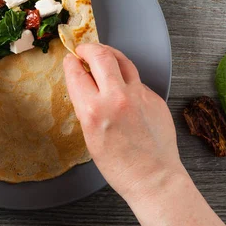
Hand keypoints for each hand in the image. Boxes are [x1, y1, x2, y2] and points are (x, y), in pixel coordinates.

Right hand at [63, 43, 184, 201]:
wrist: (153, 178)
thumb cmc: (119, 165)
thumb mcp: (89, 136)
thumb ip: (86, 107)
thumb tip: (83, 84)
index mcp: (94, 111)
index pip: (77, 73)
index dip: (71, 63)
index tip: (70, 59)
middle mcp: (116, 98)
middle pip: (101, 55)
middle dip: (89, 48)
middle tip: (84, 50)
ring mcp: (139, 96)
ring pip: (122, 60)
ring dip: (109, 54)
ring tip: (103, 55)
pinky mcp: (154, 97)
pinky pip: (137, 80)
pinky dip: (126, 78)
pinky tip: (122, 85)